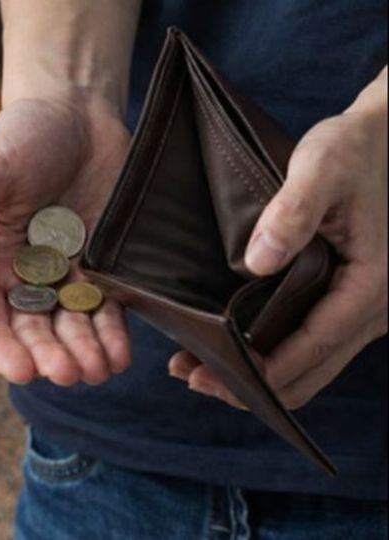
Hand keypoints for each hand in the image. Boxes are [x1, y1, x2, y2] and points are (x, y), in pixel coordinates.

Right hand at [0, 96, 131, 384]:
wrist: (76, 111)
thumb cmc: (20, 137)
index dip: (0, 349)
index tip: (22, 370)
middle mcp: (23, 275)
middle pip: (31, 332)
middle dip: (48, 357)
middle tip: (67, 372)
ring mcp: (64, 273)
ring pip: (70, 329)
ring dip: (81, 354)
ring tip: (97, 370)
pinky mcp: (102, 266)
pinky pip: (105, 310)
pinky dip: (112, 336)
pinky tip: (119, 355)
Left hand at [170, 70, 388, 408]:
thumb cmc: (356, 147)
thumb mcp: (322, 166)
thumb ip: (292, 211)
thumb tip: (257, 263)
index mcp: (371, 285)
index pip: (312, 349)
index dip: (258, 375)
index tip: (206, 378)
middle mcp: (376, 309)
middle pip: (310, 371)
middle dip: (249, 386)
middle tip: (190, 377)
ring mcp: (366, 309)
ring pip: (312, 363)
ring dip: (258, 374)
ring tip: (196, 366)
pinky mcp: (352, 300)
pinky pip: (314, 343)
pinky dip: (273, 354)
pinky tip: (230, 344)